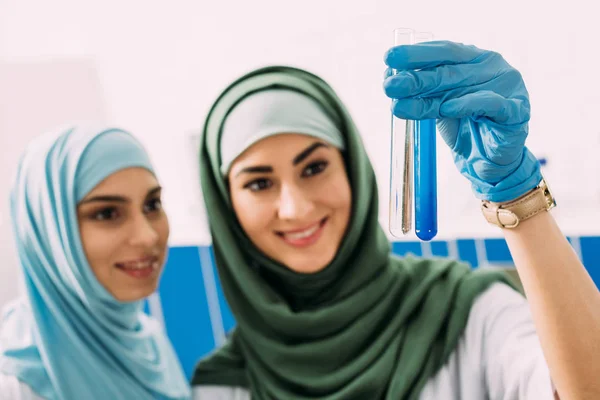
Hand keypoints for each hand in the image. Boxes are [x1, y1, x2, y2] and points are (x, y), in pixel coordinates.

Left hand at [383, 40, 541, 201]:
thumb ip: (423, 91)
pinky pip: (489, 104)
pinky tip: (447, 108)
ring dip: (429, 96)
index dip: (416, 54)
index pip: (444, 51)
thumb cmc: (465, 127)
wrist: (488, 162)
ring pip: (463, 87)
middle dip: (415, 78)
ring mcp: (507, 86)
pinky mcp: (516, 111)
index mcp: (475, 58)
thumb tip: (390, 77)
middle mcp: (492, 67)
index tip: (389, 58)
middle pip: (448, 70)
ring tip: (400, 104)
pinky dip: (467, 104)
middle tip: (388, 85)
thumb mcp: (439, 107)